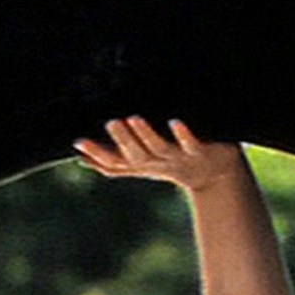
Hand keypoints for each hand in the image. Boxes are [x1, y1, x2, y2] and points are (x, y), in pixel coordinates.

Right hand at [73, 116, 246, 194]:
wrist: (215, 175)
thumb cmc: (173, 163)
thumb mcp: (142, 164)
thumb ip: (114, 161)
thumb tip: (81, 159)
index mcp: (141, 165)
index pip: (114, 162)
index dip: (96, 154)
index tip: (78, 142)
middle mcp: (157, 164)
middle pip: (136, 156)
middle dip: (122, 140)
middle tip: (109, 122)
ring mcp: (178, 159)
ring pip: (159, 149)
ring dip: (146, 135)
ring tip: (133, 119)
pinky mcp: (199, 153)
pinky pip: (190, 144)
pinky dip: (183, 134)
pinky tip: (175, 122)